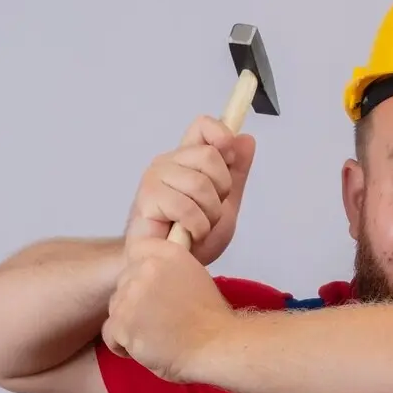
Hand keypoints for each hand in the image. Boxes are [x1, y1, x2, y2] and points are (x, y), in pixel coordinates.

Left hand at [101, 236, 235, 382]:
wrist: (216, 345)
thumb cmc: (211, 319)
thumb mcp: (194, 276)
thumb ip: (169, 270)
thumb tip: (151, 277)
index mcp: (167, 253)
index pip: (136, 251)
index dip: (141, 272)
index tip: (154, 290)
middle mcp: (146, 268)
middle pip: (123, 284)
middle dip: (135, 302)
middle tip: (160, 319)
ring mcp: (131, 296)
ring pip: (116, 309)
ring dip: (130, 324)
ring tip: (156, 337)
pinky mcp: (122, 323)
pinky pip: (110, 334)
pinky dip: (124, 346)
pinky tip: (146, 349)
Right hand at [124, 115, 256, 265]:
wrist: (170, 268)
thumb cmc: (192, 237)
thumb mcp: (225, 203)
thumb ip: (236, 173)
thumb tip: (246, 139)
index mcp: (187, 158)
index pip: (204, 125)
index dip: (222, 136)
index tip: (230, 160)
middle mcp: (168, 162)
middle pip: (210, 155)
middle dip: (221, 190)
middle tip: (210, 211)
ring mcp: (155, 178)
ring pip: (200, 183)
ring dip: (209, 214)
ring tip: (199, 227)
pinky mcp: (147, 199)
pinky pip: (186, 206)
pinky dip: (197, 227)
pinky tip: (189, 235)